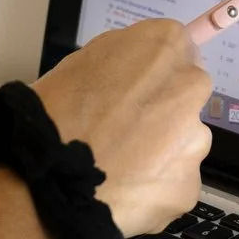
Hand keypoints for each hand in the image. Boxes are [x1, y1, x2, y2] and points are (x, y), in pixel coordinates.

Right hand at [32, 19, 210, 235]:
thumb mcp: (81, 62)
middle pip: (187, 97)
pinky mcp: (186, 186)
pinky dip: (154, 189)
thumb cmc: (51, 115)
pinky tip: (122, 190)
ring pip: (183, 145)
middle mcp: (189, 88)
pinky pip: (174, 184)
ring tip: (116, 167)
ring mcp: (193, 141)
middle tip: (122, 131)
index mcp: (164, 48)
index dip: (154, 73)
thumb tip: (139, 67)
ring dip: (160, 154)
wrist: (44, 179)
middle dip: (164, 112)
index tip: (137, 89)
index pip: (178, 50)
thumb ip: (124, 59)